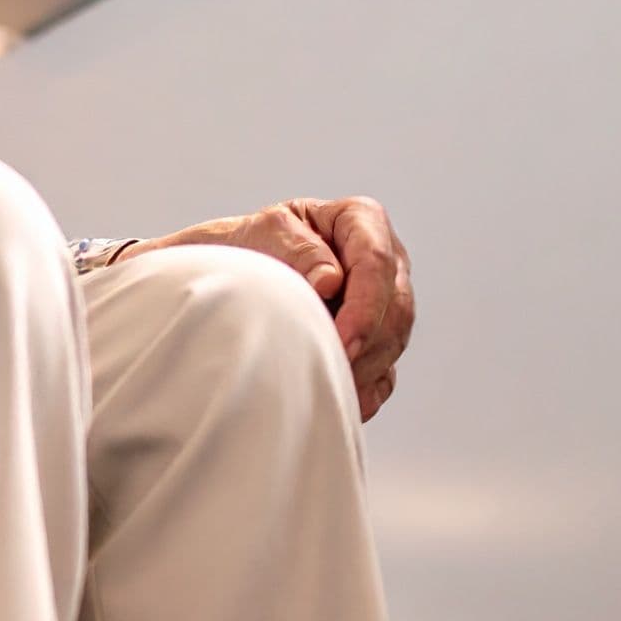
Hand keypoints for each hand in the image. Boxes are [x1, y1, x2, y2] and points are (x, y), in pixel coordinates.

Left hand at [121, 198, 414, 420]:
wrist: (225, 281)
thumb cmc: (244, 250)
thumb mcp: (259, 235)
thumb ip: (295, 250)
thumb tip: (331, 280)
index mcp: (358, 220)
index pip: (376, 261)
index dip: (365, 306)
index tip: (341, 341)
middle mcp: (381, 259)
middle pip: (395, 305)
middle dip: (367, 343)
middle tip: (333, 372)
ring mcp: (383, 300)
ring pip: (394, 340)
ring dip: (365, 368)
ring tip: (326, 385)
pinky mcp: (375, 339)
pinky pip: (385, 371)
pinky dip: (365, 389)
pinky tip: (341, 400)